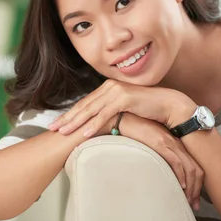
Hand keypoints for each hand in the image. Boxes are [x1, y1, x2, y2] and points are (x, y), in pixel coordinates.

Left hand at [47, 79, 195, 136]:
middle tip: (51, 128)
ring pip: (91, 110)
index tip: (57, 124)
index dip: (69, 114)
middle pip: (83, 105)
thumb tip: (99, 125)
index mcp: (107, 88)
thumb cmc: (148, 110)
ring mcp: (116, 91)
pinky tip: (83, 134)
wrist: (168, 105)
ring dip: (75, 122)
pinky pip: (105, 115)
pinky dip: (93, 125)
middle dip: (66, 118)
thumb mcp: (125, 109)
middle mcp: (109, 87)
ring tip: (62, 133)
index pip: (84, 103)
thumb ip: (111, 112)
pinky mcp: (124, 99)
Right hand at [118, 113, 202, 209]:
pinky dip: (180, 175)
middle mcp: (176, 144)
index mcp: (175, 144)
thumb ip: (156, 158)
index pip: (194, 166)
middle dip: (196, 190)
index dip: (196, 185)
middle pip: (196, 170)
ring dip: (190, 187)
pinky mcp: (160, 143)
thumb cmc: (132, 134)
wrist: (123, 118)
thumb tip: (157, 176)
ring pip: (189, 168)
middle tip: (193, 206)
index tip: (192, 199)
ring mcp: (169, 143)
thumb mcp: (148, 147)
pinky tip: (179, 186)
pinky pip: (175, 161)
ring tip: (187, 201)